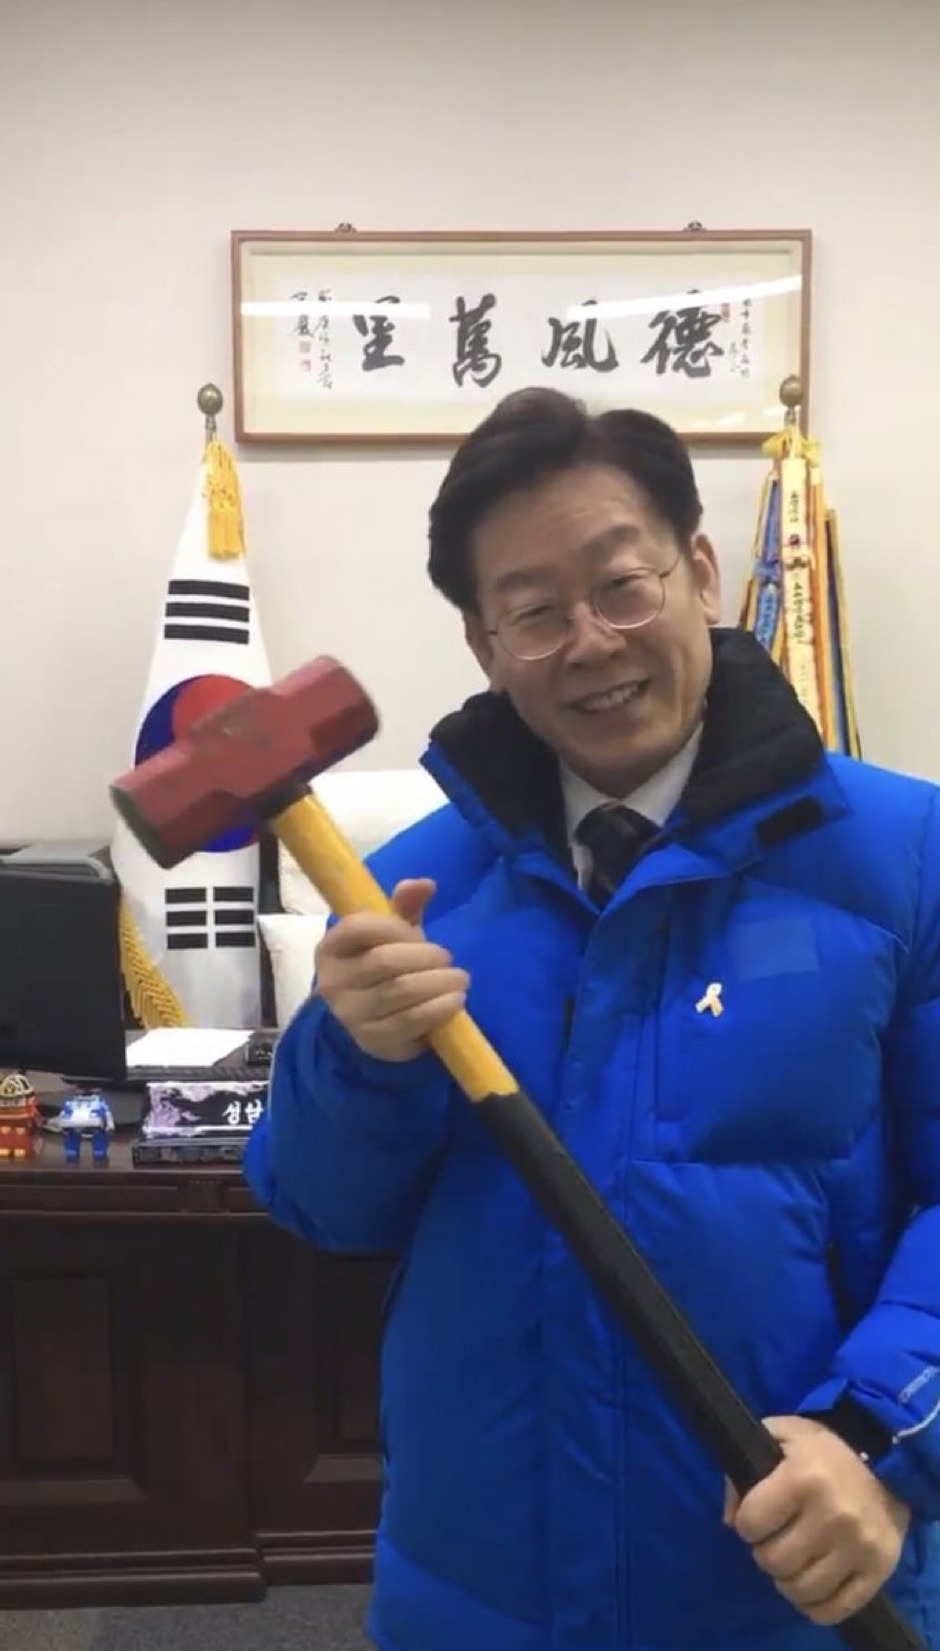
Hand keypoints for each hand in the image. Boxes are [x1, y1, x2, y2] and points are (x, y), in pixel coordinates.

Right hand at [314, 879, 468, 1062]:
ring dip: (439, 983)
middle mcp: (332, 982)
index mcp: (331, 948)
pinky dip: (439, 1009)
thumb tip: (426, 884)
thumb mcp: (392, 934)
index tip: (419, 933)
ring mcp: (350, 1014)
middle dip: (427, 957)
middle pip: (385, 961)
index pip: (359, 928)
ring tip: (459, 980)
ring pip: (400, 992)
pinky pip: (410, 1022)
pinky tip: (455, 1001)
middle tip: (449, 959)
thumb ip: (405, 906)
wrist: (374, 1020)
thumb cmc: (383, 966)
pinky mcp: (372, 1040)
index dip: (396, 928)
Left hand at [724, 1416, 909, 1626]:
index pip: (750, 1523)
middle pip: (773, 1561)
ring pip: (801, 1590)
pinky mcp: (879, 1570)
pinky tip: (812, 1587)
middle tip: (778, 1540)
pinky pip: (834, 1610)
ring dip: (788, 1581)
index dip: (747, 1523)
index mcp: (804, 1478)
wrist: (887, 1463)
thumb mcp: (779, 1438)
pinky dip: (815, 1606)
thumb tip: (729, 1520)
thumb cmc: (823, 1452)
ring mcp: (859, 1546)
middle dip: (766, 1553)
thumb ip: (745, 1469)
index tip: (759, 1517)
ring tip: (794, 1562)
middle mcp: (833, 1515)